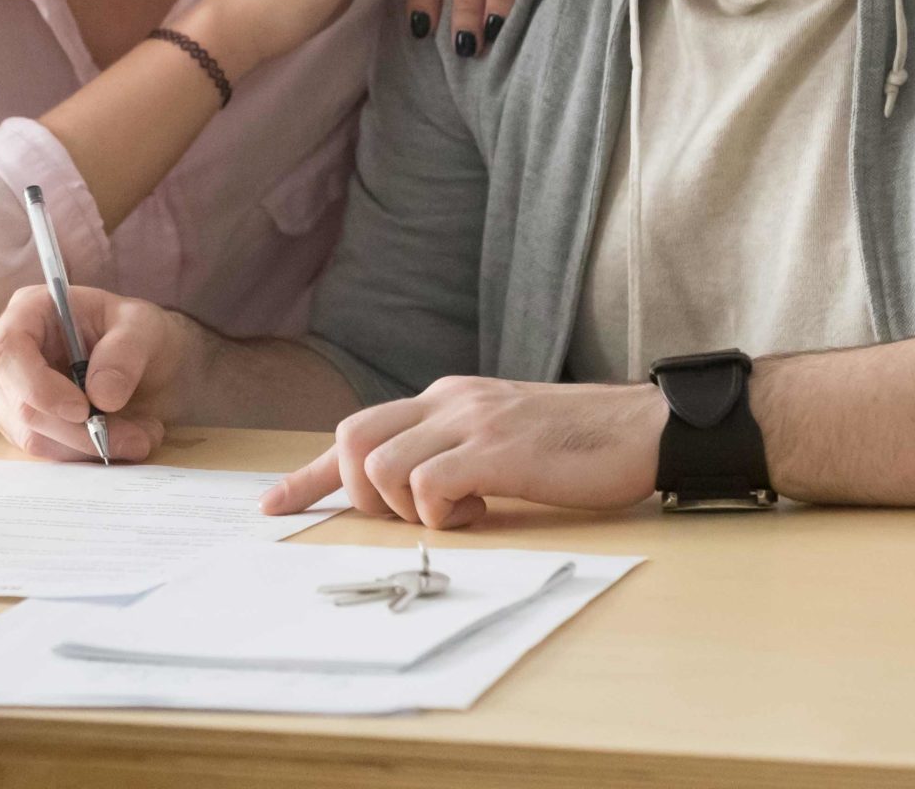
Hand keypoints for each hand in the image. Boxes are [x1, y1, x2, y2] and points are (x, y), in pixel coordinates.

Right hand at [0, 285, 199, 461]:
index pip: (7, 351)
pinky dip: (86, 454)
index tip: (83, 410)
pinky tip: (123, 439)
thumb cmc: (133, 330)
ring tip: (142, 436)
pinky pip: (45, 450)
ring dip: (90, 446)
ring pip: (34, 436)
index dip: (38, 386)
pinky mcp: (19, 425)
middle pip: (22, 404)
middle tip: (138, 438)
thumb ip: (125, 352)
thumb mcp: (144, 326)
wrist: (141, 358)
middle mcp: (7, 353)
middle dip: (81, 430)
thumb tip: (102, 396)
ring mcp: (7, 392)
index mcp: (27, 311)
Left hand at [259, 376, 666, 527]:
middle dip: (359, 494)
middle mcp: (446, 401)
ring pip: (381, 465)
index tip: (272, 505)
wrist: (642, 427)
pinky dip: (440, 513)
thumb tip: (412, 493)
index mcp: (443, 398)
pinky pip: (430, 485)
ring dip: (405, 508)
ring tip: (459, 513)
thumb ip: (453, 451)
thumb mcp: (498, 437)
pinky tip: (480, 512)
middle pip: (351, 440)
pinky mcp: (498, 451)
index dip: (308, 474)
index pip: (357, 429)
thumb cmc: (575, 444)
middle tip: (408, 516)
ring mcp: (471, 422)